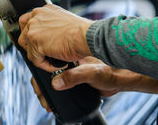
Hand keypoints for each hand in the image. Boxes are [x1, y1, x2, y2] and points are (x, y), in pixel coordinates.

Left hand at [18, 4, 92, 71]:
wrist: (87, 36)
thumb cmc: (82, 31)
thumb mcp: (64, 21)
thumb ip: (52, 25)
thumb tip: (49, 35)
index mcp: (43, 10)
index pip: (28, 22)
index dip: (33, 34)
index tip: (39, 42)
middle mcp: (36, 16)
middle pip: (24, 34)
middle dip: (32, 46)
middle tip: (43, 53)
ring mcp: (33, 29)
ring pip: (28, 48)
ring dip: (39, 56)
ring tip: (52, 60)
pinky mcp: (35, 42)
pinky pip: (34, 59)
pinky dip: (44, 65)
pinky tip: (56, 64)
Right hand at [31, 57, 157, 111]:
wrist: (120, 79)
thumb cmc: (109, 70)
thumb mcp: (91, 73)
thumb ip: (74, 76)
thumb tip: (56, 83)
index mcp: (67, 55)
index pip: (47, 60)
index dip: (40, 70)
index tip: (38, 85)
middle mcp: (65, 62)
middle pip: (46, 72)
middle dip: (41, 85)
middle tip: (41, 96)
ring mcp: (68, 71)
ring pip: (50, 81)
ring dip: (46, 91)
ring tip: (46, 102)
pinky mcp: (72, 80)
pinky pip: (58, 87)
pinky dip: (53, 95)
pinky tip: (52, 102)